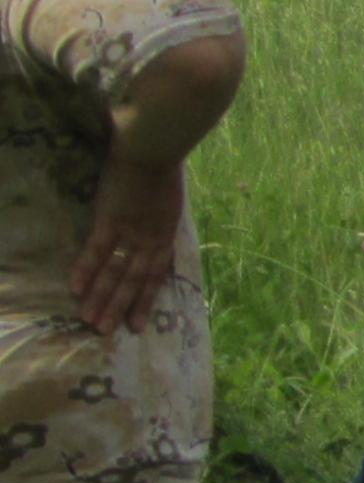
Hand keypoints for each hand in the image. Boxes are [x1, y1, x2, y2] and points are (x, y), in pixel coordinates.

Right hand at [73, 157, 186, 334]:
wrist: (155, 148)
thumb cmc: (163, 167)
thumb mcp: (169, 201)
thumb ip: (160, 220)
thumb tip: (154, 231)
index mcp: (166, 235)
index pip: (155, 275)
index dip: (145, 301)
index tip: (136, 324)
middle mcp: (151, 239)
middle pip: (135, 281)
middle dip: (120, 308)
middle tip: (106, 333)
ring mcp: (131, 231)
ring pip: (116, 272)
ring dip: (102, 298)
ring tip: (91, 322)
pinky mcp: (110, 219)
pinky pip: (97, 250)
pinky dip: (87, 270)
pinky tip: (75, 289)